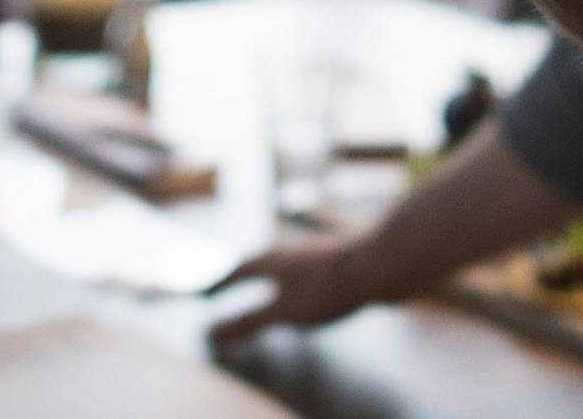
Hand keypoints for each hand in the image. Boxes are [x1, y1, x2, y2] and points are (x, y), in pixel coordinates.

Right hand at [206, 235, 388, 345]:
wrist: (379, 266)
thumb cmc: (328, 289)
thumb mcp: (283, 312)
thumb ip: (248, 322)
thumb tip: (212, 333)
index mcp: (270, 258)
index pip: (236, 271)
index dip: (218, 284)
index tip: (203, 292)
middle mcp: (287, 248)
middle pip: (256, 262)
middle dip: (239, 276)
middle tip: (224, 285)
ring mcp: (311, 251)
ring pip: (279, 263)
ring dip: (264, 275)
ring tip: (258, 286)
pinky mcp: (332, 259)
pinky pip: (299, 268)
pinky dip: (286, 279)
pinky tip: (300, 289)